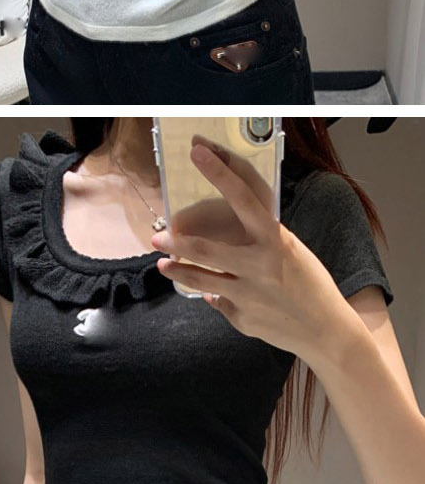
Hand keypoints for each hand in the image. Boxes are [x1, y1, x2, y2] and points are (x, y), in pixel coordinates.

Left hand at [153, 133, 322, 350]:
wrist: (325, 331)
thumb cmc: (311, 285)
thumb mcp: (291, 252)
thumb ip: (260, 243)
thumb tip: (226, 239)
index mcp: (275, 240)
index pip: (243, 199)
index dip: (219, 174)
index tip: (197, 153)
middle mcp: (258, 265)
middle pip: (204, 250)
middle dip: (175, 242)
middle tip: (158, 237)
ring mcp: (247, 295)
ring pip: (199, 280)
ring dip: (177, 270)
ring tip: (164, 265)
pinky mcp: (241, 318)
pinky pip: (220, 302)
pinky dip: (218, 296)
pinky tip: (220, 295)